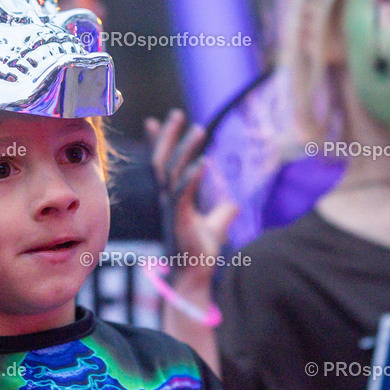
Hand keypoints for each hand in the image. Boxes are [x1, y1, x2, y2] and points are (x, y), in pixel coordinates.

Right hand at [145, 109, 236, 285]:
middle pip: (163, 161)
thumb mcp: (216, 227)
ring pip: (172, 171)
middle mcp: (168, 200)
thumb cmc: (199, 253)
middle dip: (168, 136)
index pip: (164, 164)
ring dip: (184, 149)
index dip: (160, 143)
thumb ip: (223, 213)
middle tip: (177, 113)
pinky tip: (202, 162)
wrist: (193, 276)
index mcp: (173, 198)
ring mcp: (171, 208)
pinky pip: (182, 193)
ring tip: (198, 129)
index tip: (155, 121)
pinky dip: (191, 177)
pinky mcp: (179, 219)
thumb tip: (234, 203)